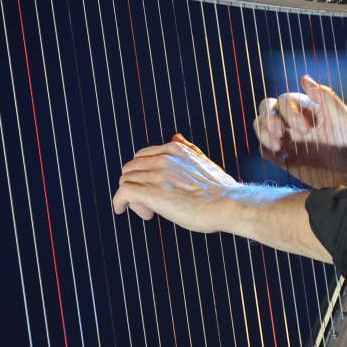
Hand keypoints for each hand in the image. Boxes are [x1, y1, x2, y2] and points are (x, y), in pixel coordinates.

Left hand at [112, 133, 242, 232]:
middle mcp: (163, 158)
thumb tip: (175, 137)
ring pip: (126, 180)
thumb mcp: (203, 160)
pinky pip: (122, 192)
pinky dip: (118, 202)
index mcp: (175, 149)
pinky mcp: (151, 193)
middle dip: (135, 183)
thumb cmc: (220, 189)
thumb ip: (187, 149)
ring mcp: (157, 175)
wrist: (228, 204)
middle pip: (131, 168)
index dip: (143, 173)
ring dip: (131, 196)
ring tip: (146, 210)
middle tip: (148, 202)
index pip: (142, 156)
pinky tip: (120, 210)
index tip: (151, 187)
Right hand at [254, 74, 346, 188]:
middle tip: (281, 135)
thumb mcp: (342, 118)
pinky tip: (283, 159)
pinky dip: (267, 151)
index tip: (306, 131)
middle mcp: (294, 120)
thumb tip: (304, 78)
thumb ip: (325, 97)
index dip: (290, 113)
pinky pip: (264, 150)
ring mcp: (288, 139)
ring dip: (263, 134)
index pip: (284, 100)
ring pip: (261, 126)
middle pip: (267, 108)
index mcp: (307, 108)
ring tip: (277, 147)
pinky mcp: (285, 158)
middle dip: (269, 120)